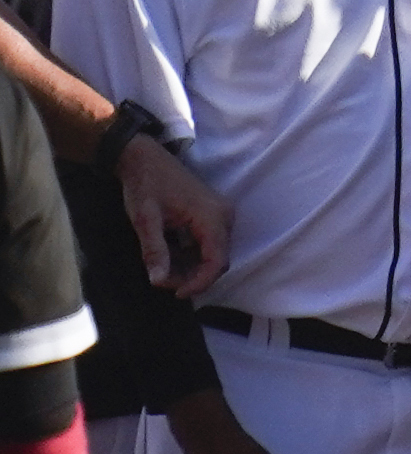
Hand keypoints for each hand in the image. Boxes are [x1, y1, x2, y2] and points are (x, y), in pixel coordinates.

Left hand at [118, 134, 232, 294]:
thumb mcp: (145, 220)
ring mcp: (220, 215)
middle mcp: (224, 217)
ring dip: (188, 267)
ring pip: (212, 254)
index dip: (199, 283)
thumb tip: (158, 281)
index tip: (175, 294)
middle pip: (216, 260)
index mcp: (212, 217)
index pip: (217, 261)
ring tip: (160, 267)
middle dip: (191, 276)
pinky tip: (167, 254)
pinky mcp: (213, 215)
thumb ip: (154, 251)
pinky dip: (189, 255)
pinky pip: (207, 244)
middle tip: (161, 279)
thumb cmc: (146, 185)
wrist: (144, 158)